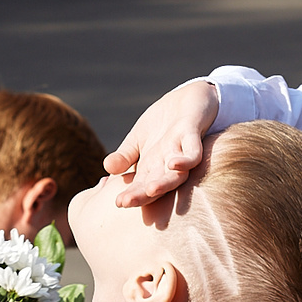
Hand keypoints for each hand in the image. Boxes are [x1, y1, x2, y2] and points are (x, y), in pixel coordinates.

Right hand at [101, 78, 220, 207]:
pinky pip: (193, 151)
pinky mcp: (193, 133)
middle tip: (125, 203)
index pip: (140, 184)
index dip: (131, 194)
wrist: (191, 97)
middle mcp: (168, 163)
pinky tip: (174, 164)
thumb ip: (124, 156)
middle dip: (142, 194)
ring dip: (164, 183)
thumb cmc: (164, 123)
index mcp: (153, 166)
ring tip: (150, 191)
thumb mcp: (138, 138)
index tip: (117, 203)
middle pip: (156, 183)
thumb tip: (107, 168)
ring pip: (176, 173)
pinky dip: (186, 160)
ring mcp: (182, 149)